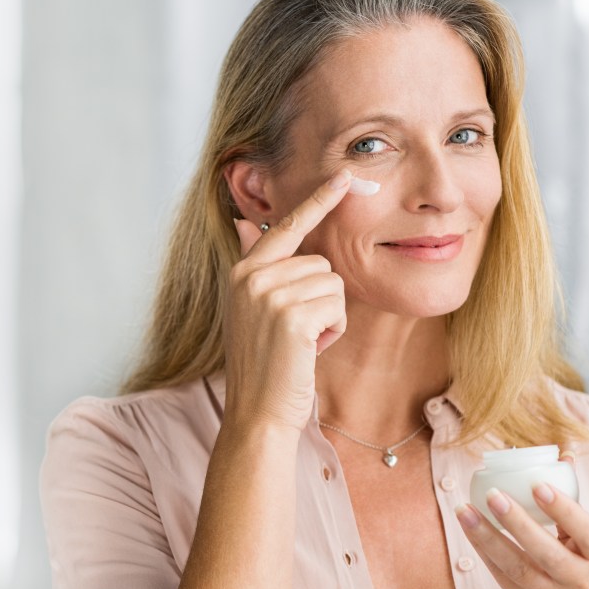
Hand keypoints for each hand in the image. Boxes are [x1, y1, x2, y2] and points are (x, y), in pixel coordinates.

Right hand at [224, 170, 351, 430]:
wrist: (257, 412)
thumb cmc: (264, 364)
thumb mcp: (252, 308)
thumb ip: (255, 264)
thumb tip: (244, 222)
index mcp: (243, 271)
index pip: (286, 226)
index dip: (318, 201)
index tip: (344, 176)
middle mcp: (251, 276)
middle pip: (321, 262)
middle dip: (322, 298)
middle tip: (298, 333)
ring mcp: (269, 295)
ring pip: (333, 283)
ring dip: (329, 316)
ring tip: (301, 342)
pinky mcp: (291, 316)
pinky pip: (337, 305)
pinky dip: (333, 330)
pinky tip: (310, 350)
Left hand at [455, 454, 588, 588]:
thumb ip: (574, 503)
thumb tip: (563, 454)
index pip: (587, 532)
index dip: (564, 509)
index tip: (538, 484)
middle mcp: (579, 580)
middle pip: (545, 552)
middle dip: (517, 523)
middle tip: (493, 494)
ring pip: (516, 567)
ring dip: (487, 537)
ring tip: (465, 510)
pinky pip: (501, 575)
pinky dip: (483, 550)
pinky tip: (469, 527)